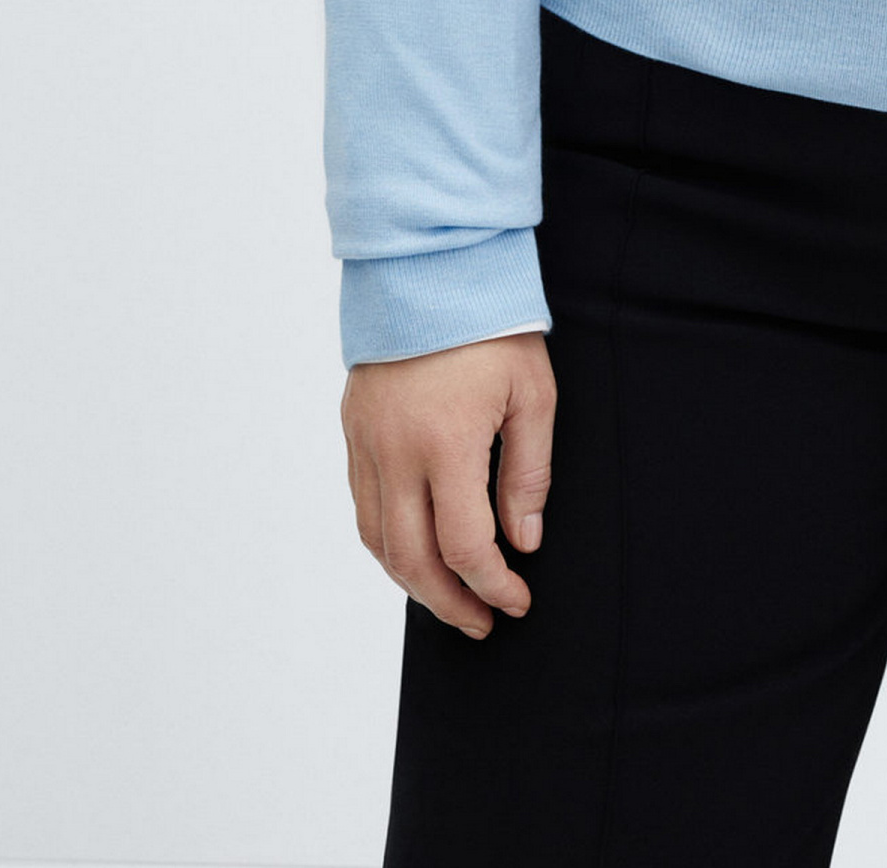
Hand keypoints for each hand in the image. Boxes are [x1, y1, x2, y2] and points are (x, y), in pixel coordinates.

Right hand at [341, 332, 555, 639]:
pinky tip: (414, 548)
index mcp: (446, 444)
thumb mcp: (532, 393)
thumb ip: (528, 473)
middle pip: (412, 560)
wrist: (429, 266)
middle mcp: (395, 452)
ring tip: (450, 598)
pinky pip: (362, 504)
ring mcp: (366, 442)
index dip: (492, 585)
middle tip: (482, 621)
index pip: (464, 547)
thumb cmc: (491, 325)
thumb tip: (524, 541)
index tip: (516, 601)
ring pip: (376, 540)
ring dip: (412, 581)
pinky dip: (386, 541)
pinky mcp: (353, 428)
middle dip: (450, 602)